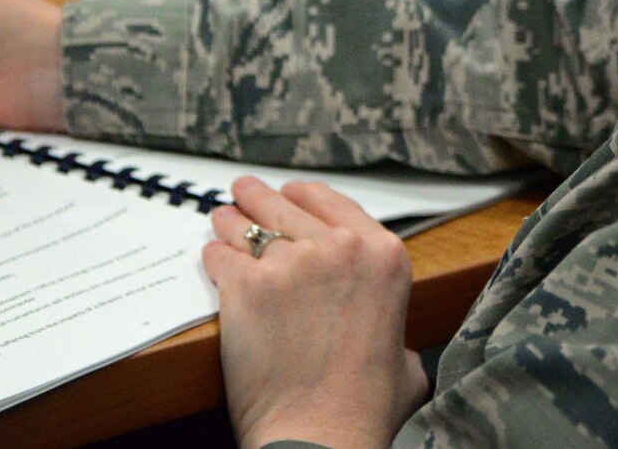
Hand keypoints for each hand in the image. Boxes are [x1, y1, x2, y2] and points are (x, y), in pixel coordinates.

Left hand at [203, 177, 429, 448]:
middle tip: (245, 193)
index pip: (334, 202)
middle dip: (261, 198)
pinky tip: (211, 256)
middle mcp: (340, 249)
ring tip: (220, 219)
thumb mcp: (406, 356)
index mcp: (384, 256)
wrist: (322, 437)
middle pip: (287, 205)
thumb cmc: (365, 409)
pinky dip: (214, 257)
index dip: (305, 196)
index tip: (290, 193)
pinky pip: (221, 257)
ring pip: (249, 225)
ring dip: (232, 221)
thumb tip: (389, 341)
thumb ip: (393, 328)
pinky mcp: (246, 286)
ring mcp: (291, 264)